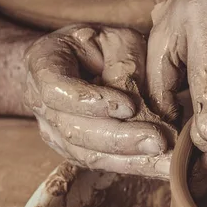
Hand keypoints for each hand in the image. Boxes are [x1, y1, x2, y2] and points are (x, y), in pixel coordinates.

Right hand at [24, 25, 176, 177]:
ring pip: (89, 155)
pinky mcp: (74, 152)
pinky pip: (102, 164)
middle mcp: (41, 103)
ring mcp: (54, 132)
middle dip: (121, 140)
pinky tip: (159, 167)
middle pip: (75, 131)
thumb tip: (140, 104)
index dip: (91, 101)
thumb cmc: (102, 45)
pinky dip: (133, 166)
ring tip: (165, 161)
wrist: (80, 61)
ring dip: (131, 160)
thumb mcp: (116, 40)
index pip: (57, 88)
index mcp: (43, 63)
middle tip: (159, 142)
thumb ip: (125, 65)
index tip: (129, 107)